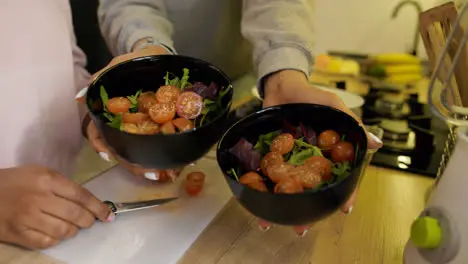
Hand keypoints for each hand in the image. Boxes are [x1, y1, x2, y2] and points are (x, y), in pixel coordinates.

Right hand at [0, 165, 112, 248]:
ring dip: (73, 231)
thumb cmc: (15, 181)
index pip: (81, 195)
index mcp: (47, 180)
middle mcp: (39, 198)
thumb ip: (62, 185)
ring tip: (72, 227)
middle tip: (90, 221)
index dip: (98, 207)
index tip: (108, 215)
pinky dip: (56, 239)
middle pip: (76, 215)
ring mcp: (28, 218)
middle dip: (89, 220)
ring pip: (64, 231)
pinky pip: (47, 242)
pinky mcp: (18, 234)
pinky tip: (55, 233)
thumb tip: (87, 201)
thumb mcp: (39, 173)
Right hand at [79, 45, 179, 181]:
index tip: (108, 155)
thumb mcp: (119, 65)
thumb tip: (80, 98)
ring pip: (142, 149)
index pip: (99, 132)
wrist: (159, 53)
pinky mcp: (163, 122)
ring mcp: (145, 124)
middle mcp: (126, 122)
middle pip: (122, 148)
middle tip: (147, 172)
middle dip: (132, 164)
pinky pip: (164, 139)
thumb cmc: (135, 60)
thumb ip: (102, 78)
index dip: (101, 145)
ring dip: (150, 163)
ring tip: (161, 172)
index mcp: (113, 112)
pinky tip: (183, 161)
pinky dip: (170, 152)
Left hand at [259, 70, 382, 235]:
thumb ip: (352, 124)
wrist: (281, 86)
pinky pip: (268, 177)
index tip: (344, 209)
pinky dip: (262, 192)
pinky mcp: (272, 157)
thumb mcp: (333, 106)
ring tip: (275, 225)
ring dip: (283, 208)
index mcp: (330, 153)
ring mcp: (291, 161)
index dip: (345, 194)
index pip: (342, 177)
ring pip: (290, 189)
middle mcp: (311, 161)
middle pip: (313, 190)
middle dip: (309, 211)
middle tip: (303, 228)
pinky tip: (255, 206)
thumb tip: (377, 144)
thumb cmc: (311, 95)